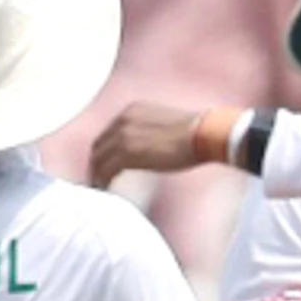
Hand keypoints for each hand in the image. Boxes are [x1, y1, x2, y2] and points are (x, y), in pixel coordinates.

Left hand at [89, 103, 216, 187]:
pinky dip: (103, 181)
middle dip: (97, 163)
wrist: (204, 133)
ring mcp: (123, 136)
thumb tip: (149, 150)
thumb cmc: (195, 133)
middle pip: (99, 145)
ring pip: (98, 159)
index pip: (109, 132)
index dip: (105, 150)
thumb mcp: (164, 126)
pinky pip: (106, 171)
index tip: (106, 164)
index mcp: (132, 110)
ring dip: (97, 175)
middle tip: (98, 180)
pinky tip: (107, 190)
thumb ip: (150, 133)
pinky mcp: (127, 153)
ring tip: (100, 188)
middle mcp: (123, 119)